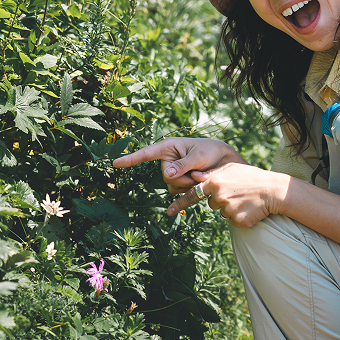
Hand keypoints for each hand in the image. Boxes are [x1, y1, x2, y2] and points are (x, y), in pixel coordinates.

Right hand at [111, 137, 245, 191]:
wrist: (225, 162)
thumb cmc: (211, 152)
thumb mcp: (199, 157)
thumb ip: (182, 166)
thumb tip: (166, 175)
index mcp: (169, 147)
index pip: (147, 153)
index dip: (131, 159)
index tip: (115, 163)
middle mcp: (168, 160)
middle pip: (166, 176)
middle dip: (183, 178)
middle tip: (198, 172)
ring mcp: (173, 172)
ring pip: (172, 187)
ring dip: (187, 185)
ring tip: (201, 175)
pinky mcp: (179, 182)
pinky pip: (177, 193)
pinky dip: (188, 191)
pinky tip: (196, 186)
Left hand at [168, 163, 289, 226]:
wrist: (272, 190)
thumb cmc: (251, 177)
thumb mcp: (230, 169)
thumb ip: (211, 174)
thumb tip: (193, 176)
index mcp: (214, 182)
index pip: (193, 193)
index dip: (180, 202)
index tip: (169, 211)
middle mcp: (218, 196)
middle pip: (211, 203)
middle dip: (220, 199)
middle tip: (236, 192)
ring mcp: (227, 209)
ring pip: (222, 212)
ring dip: (231, 207)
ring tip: (244, 198)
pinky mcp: (237, 220)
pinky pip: (232, 220)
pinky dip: (239, 216)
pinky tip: (249, 207)